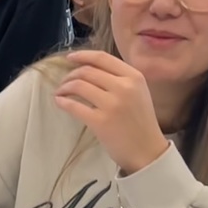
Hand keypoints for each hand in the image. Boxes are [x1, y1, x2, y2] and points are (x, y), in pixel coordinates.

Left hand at [53, 50, 169, 174]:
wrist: (147, 152)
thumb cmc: (140, 122)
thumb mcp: (137, 93)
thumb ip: (119, 79)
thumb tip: (88, 68)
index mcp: (134, 77)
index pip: (102, 58)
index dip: (82, 56)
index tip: (69, 58)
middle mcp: (124, 87)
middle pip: (87, 71)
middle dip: (70, 75)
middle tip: (64, 83)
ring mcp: (112, 104)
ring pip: (78, 85)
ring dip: (64, 87)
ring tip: (61, 93)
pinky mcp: (100, 121)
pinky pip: (74, 106)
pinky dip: (63, 102)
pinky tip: (59, 102)